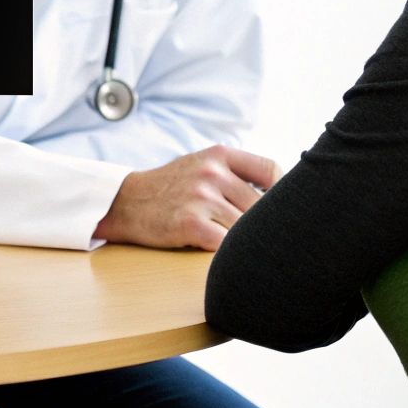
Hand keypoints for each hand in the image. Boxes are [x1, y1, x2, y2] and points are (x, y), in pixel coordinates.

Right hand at [93, 145, 279, 250]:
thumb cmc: (170, 187)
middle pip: (260, 205)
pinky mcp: (190, 224)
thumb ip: (235, 172)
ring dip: (240, 239)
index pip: (270, 170)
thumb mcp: (200, 164)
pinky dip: (227, 252)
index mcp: (218, 155)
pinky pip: (226, 244)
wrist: (125, 202)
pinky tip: (218, 251)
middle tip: (259, 236)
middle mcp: (212, 173)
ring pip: (244, 227)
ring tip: (231, 243)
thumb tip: (281, 191)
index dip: (282, 192)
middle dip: (259, 223)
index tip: (279, 208)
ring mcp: (201, 198)